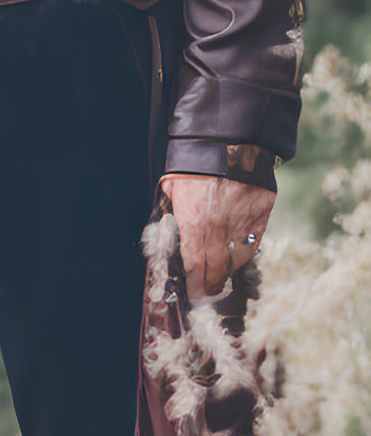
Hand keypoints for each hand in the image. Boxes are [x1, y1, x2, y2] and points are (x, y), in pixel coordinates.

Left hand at [160, 174, 274, 301]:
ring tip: (223, 273)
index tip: (195, 294)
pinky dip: (246, 250)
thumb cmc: (193, 164)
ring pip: (238, 258)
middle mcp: (219, 228)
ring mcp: (242, 222)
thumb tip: (176, 228)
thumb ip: (176, 211)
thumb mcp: (173, 189)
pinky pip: (254, 241)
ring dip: (229, 269)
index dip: (195, 284)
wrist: (228, 141)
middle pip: (217, 269)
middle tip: (209, 292)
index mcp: (194, 223)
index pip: (194, 265)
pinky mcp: (261, 214)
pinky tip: (239, 253)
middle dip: (212, 285)